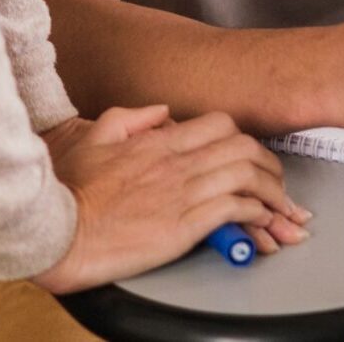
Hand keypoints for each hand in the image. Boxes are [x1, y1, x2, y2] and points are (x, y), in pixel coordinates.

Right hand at [33, 106, 309, 293]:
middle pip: (243, 148)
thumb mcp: (97, 135)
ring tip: (280, 203)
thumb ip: (132, 118)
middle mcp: (178, 163)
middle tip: (276, 179)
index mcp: (160, 142)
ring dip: (272, 190)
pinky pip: (235, 209)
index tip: (251, 153)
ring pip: (247, 176)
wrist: (62, 231)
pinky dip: (256, 213)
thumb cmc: (74, 189)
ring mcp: (183, 193)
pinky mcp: (185, 226)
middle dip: (269, 163)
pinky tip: (261, 221)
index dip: (243, 137)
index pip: (220, 125)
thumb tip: (161, 112)